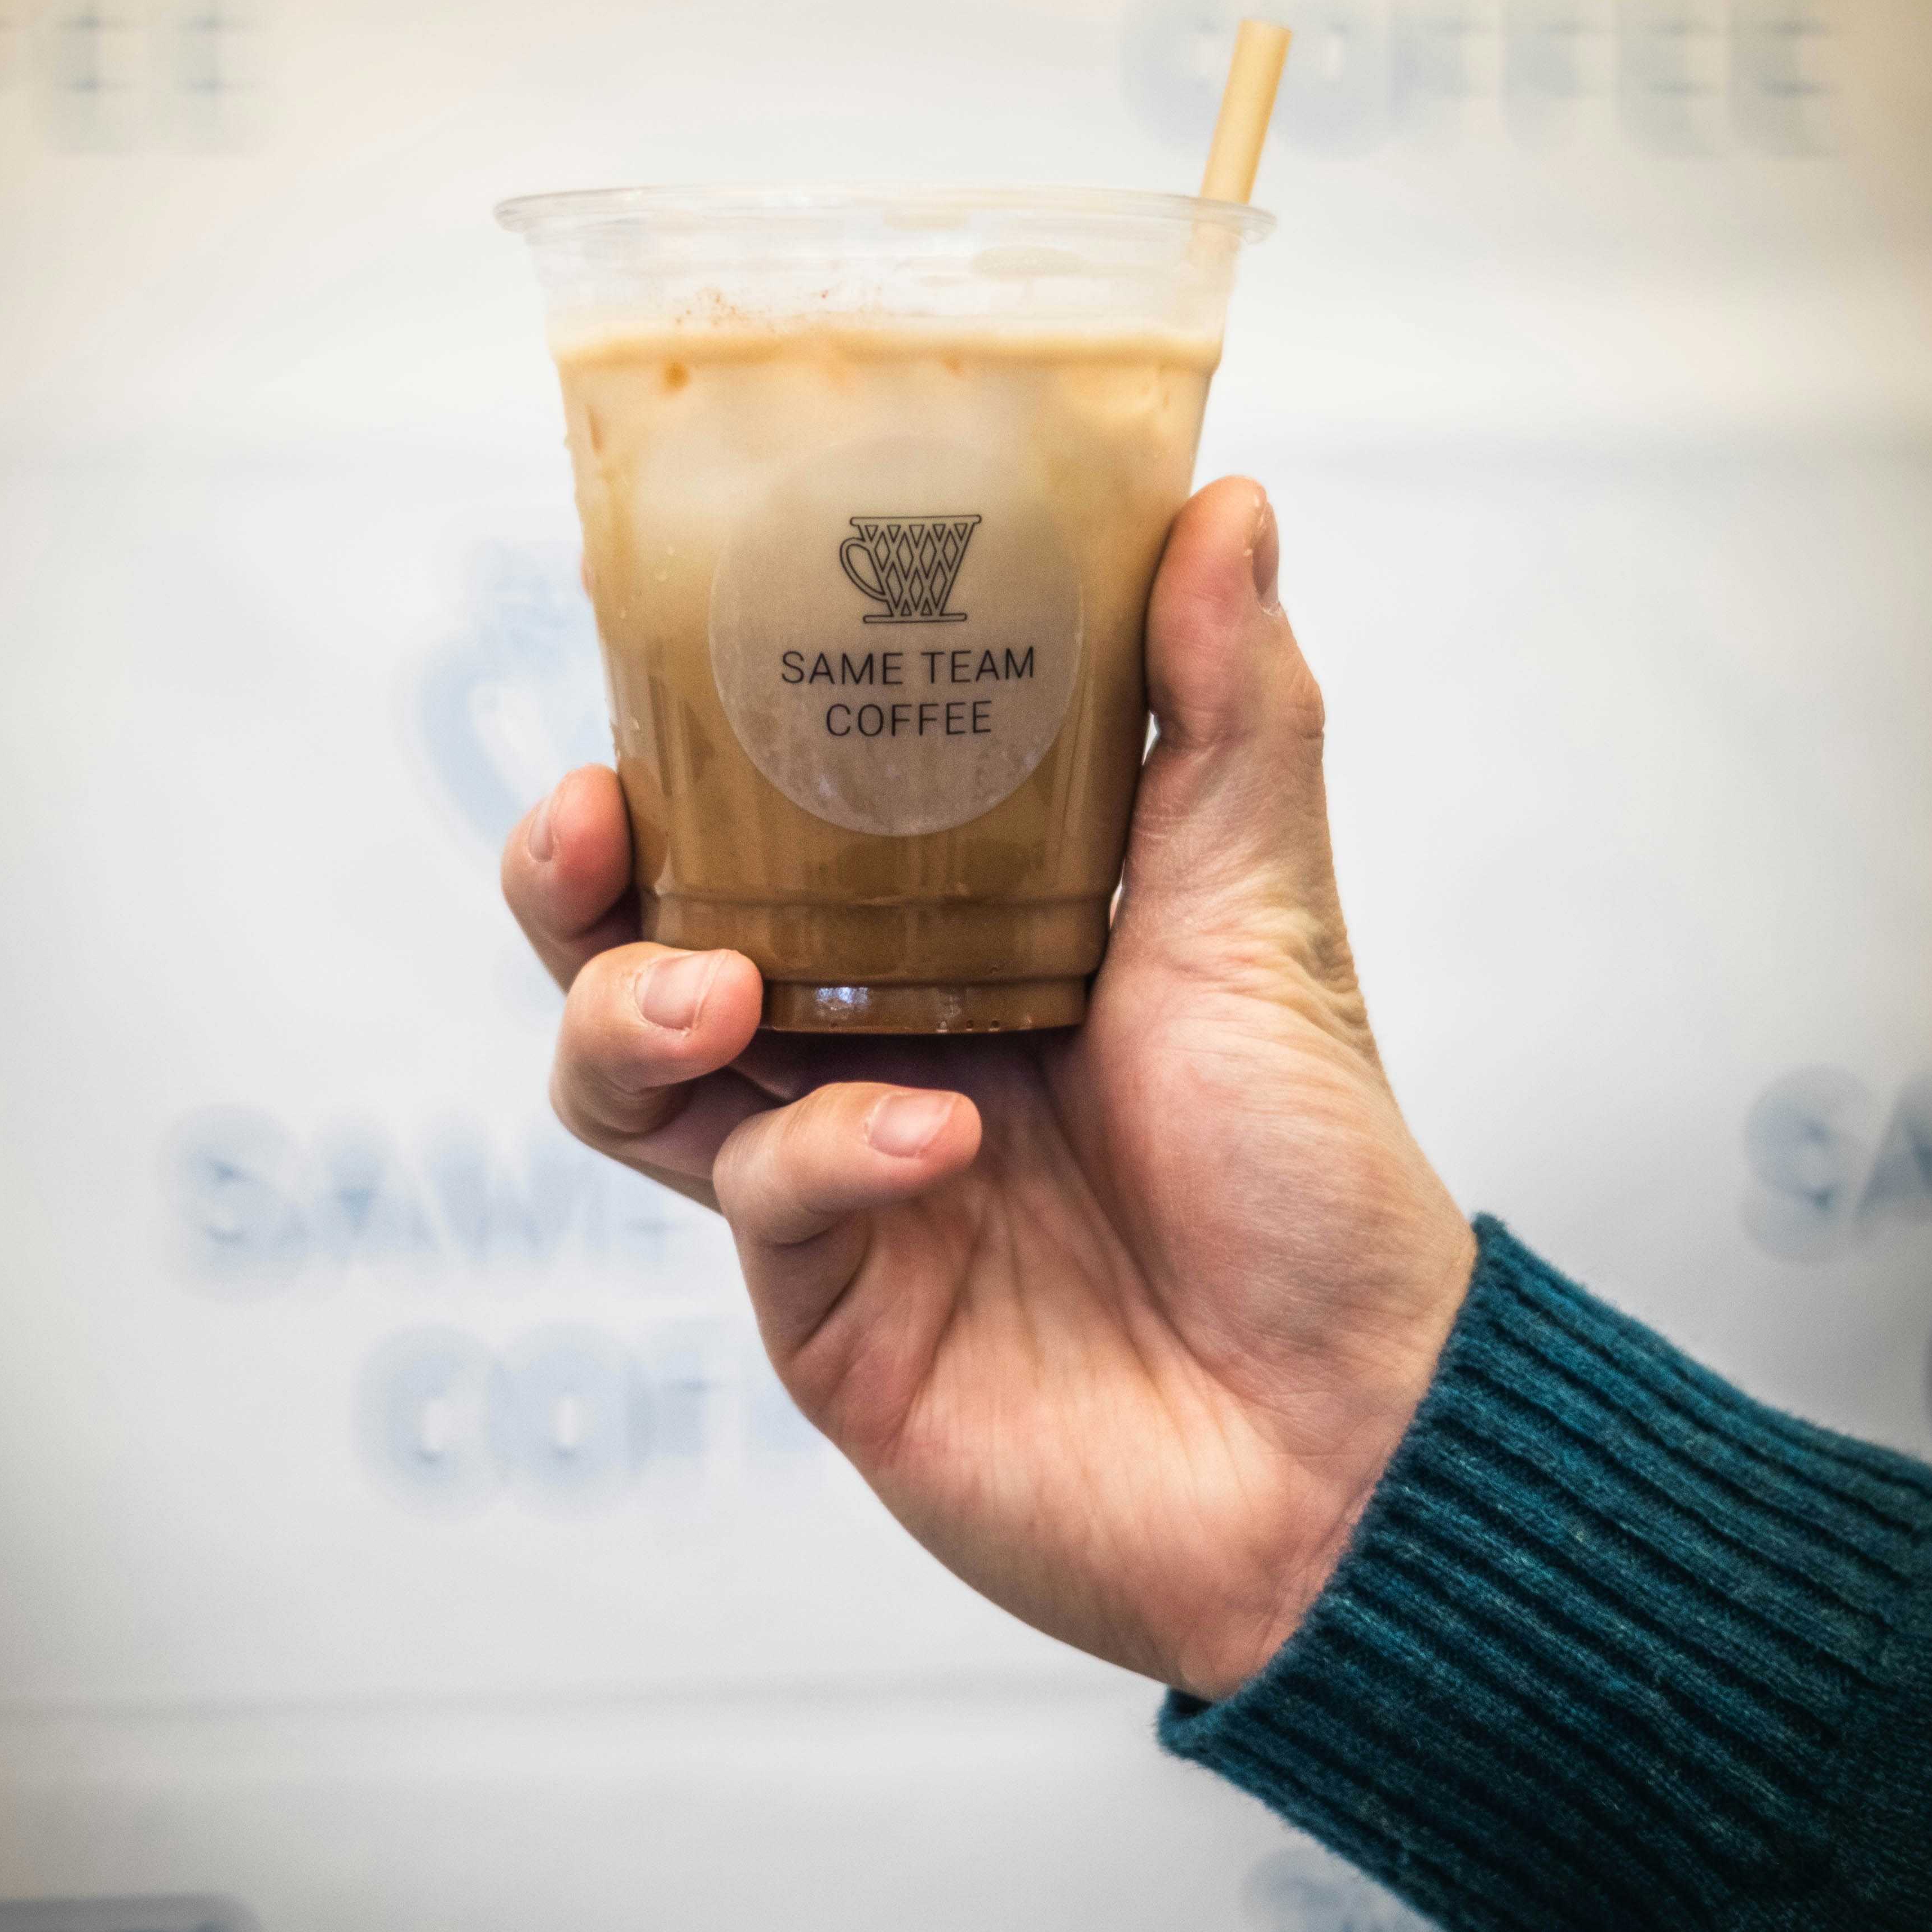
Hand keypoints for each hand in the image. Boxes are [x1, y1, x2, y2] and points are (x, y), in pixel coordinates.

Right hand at [501, 480, 1473, 1699]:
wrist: (1357, 1434)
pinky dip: (828, 1153)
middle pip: (628, 940)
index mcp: (934, 940)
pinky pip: (764, 1208)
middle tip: (591, 816)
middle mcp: (855, 1049)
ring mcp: (828, 1189)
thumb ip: (1226, 710)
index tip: (639, 630)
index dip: (674, 733)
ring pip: (624, 1083)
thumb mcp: (1260, 910)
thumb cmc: (1308, 1171)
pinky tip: (933, 1137)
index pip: (752, 815)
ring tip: (708, 987)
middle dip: (574, 876)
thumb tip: (1226, 497)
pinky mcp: (832, 1316)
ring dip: (630, 1012)